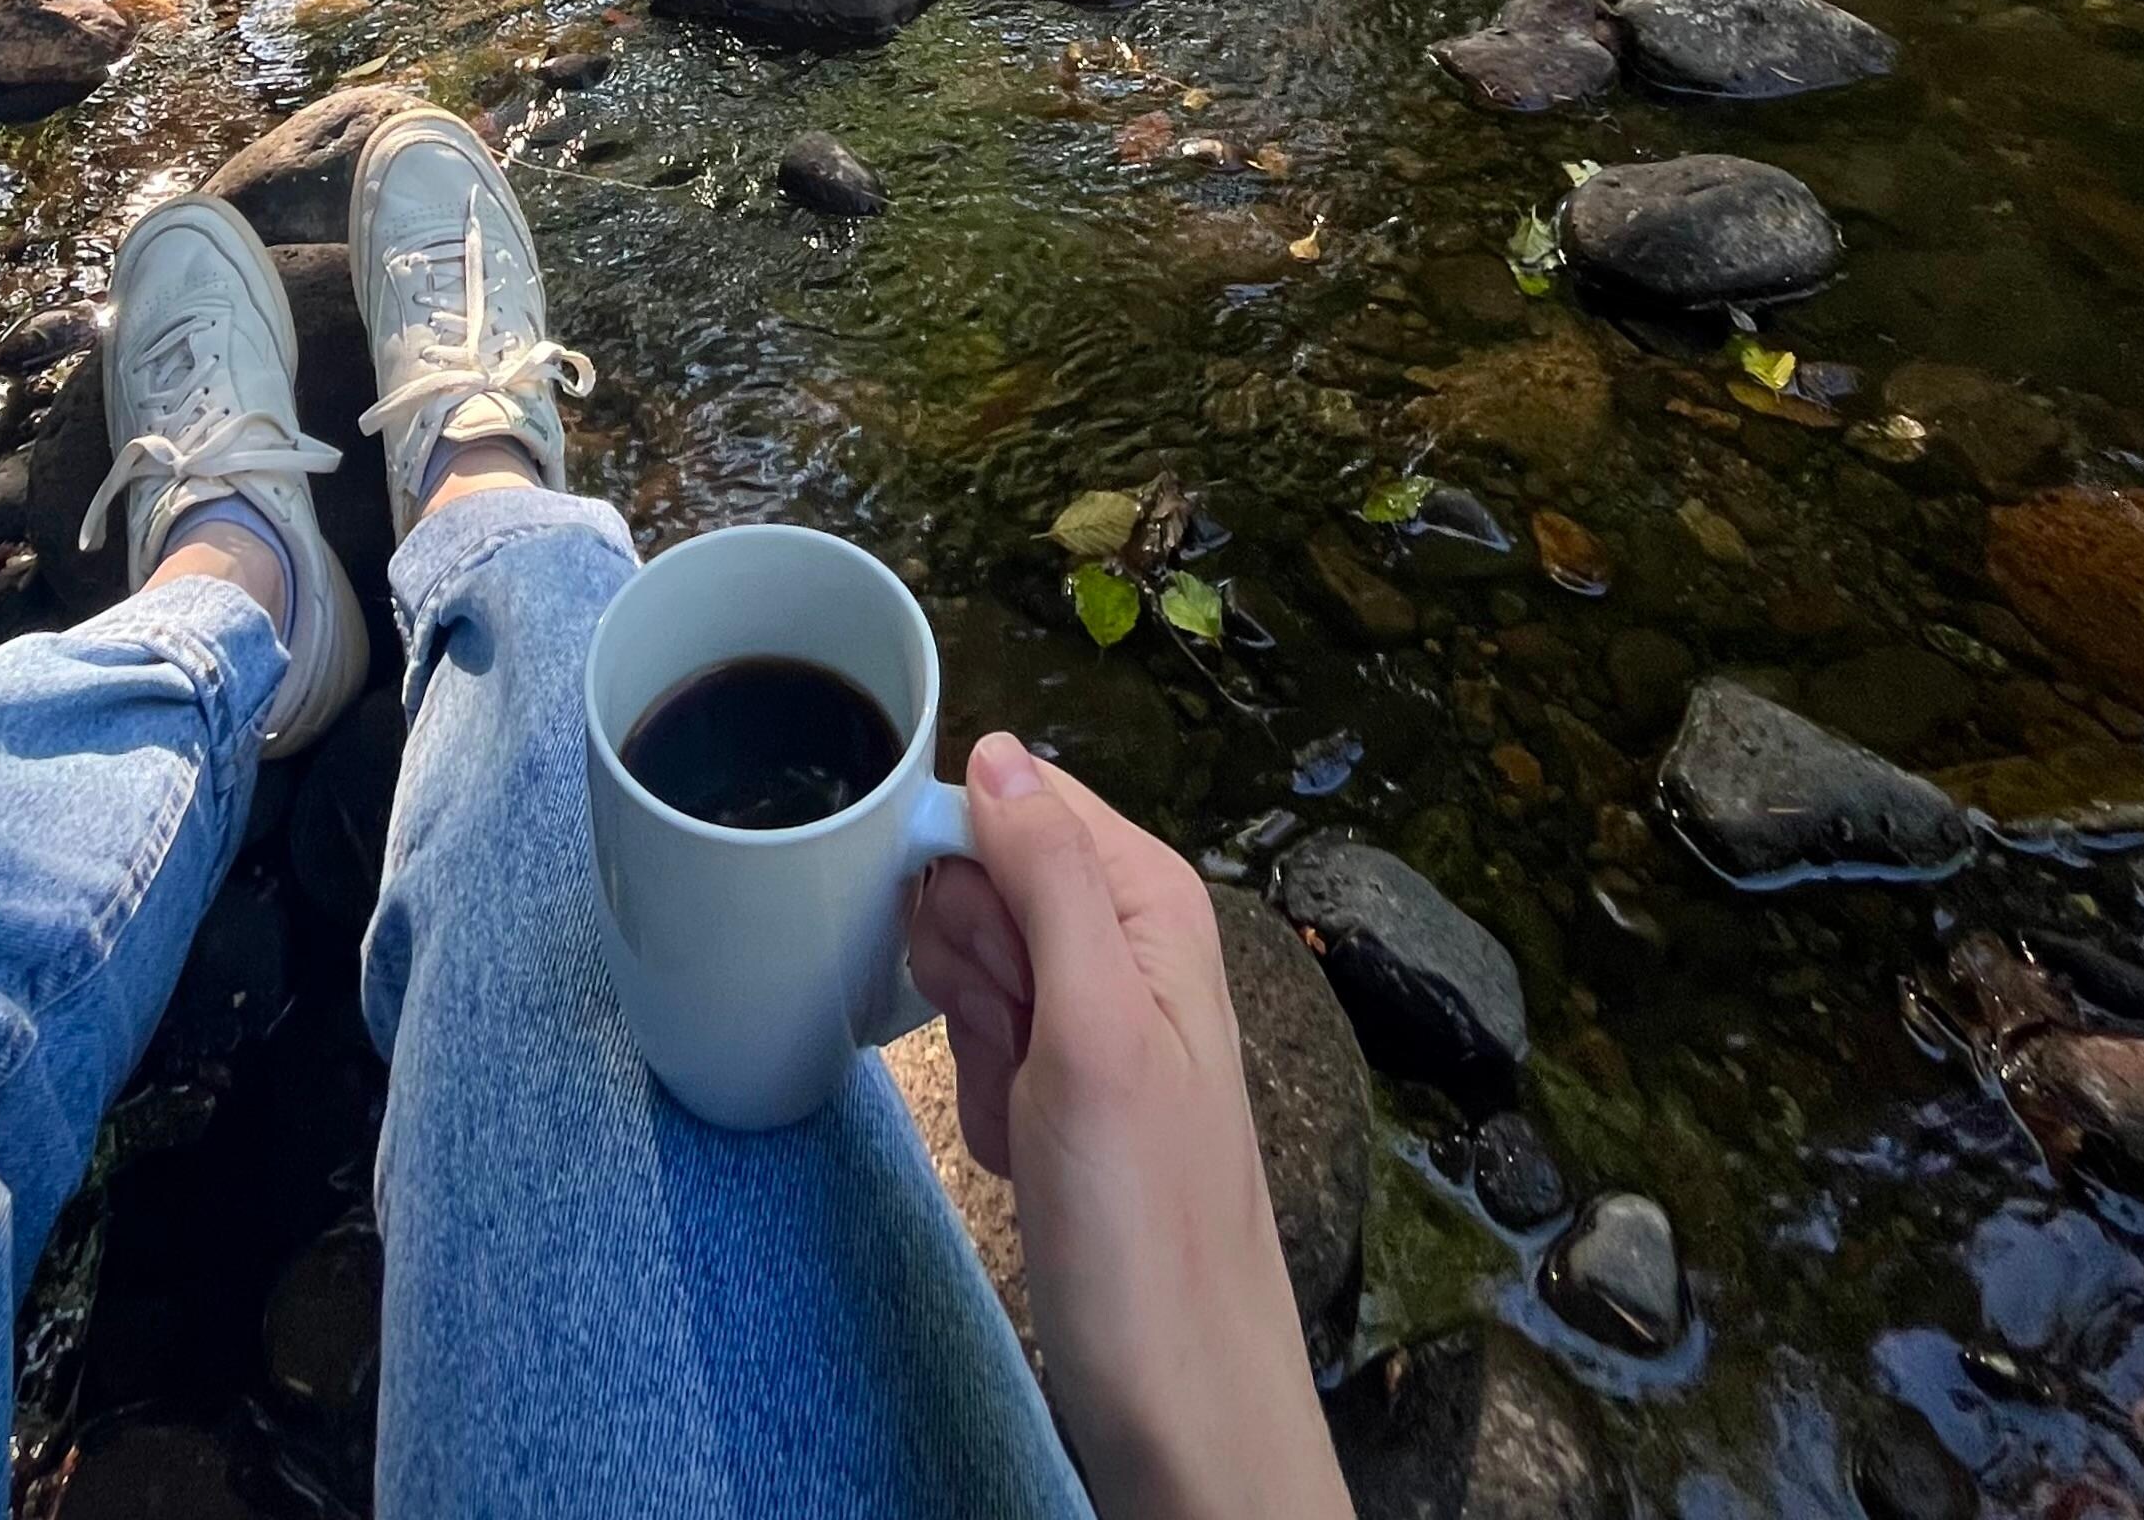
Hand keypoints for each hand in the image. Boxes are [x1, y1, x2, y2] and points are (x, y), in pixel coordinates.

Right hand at [909, 733, 1352, 1519]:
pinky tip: (1029, 1154)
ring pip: (971, 969)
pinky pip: (981, 1049)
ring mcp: (1097, 1016)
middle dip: (970, 972)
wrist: (1177, 1395)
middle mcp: (1130, 941)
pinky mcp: (1066, 1083)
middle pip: (983, 884)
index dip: (966, 871)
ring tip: (1031, 1116)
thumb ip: (1049, 876)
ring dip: (974, 1046)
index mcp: (1151, 900)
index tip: (982, 959)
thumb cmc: (1145, 1226)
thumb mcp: (1092, 1028)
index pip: (1019, 799)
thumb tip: (997, 748)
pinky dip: (985, 1104)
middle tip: (1019, 1052)